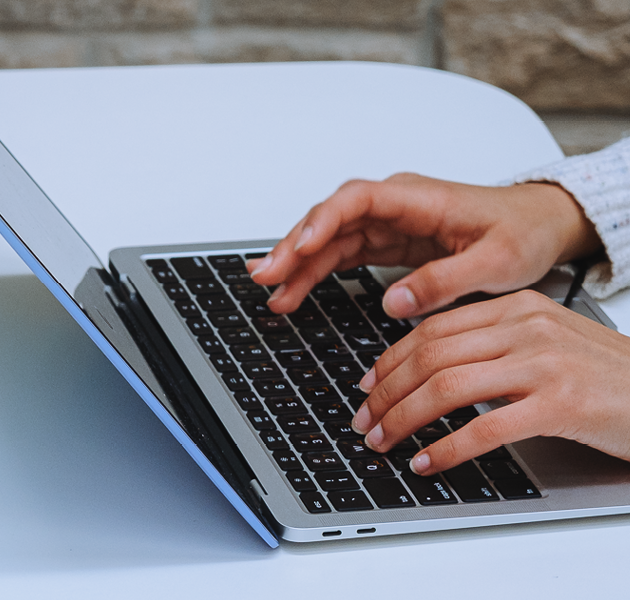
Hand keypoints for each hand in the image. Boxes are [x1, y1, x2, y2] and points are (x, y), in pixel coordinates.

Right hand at [248, 173, 599, 318]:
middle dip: (294, 247)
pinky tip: (294, 292)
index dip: (323, 222)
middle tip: (266, 277)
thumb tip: (395, 302)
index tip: (300, 246)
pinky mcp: (387, 243)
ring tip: (271, 294)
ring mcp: (387, 224)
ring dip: (298, 265)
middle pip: (330, 220)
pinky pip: (341, 255)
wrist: (542, 225)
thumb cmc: (524, 232)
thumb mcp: (497, 261)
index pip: (356, 200)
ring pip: (329, 240)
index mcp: (418, 198)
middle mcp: (395, 206)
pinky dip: (315, 273)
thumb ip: (445, 280)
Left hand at [350, 290, 629, 475]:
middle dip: (385, 393)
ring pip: (447, 388)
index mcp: (520, 308)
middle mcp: (529, 328)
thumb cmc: (610, 377)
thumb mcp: (550, 342)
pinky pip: (485, 428)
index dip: (388, 361)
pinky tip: (427, 462)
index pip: (432, 329)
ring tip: (383, 442)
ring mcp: (545, 364)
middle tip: (363, 421)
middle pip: (430, 357)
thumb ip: (496, 344)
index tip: (365, 386)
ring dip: (404, 419)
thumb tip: (429, 368)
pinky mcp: (562, 404)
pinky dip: (446, 448)